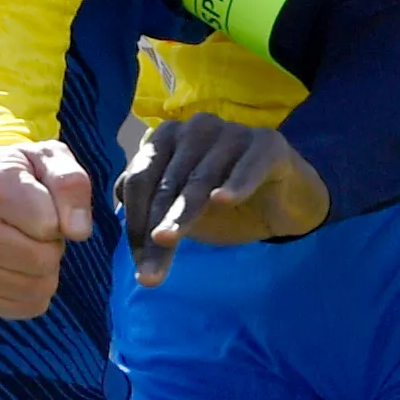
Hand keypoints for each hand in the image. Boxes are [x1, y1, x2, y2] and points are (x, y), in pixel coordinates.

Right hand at [0, 142, 98, 318]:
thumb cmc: (22, 178)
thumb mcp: (50, 160)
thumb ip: (71, 184)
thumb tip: (78, 231)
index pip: (48, 224)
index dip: (57, 215)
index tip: (41, 203)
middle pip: (43, 260)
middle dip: (52, 245)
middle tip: (35, 229)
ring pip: (38, 287)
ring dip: (45, 269)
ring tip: (25, 245)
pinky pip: (28, 307)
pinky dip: (35, 292)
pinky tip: (18, 267)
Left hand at [117, 116, 330, 286]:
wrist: (282, 201)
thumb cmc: (224, 202)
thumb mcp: (183, 212)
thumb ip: (152, 212)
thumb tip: (117, 217)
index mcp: (167, 139)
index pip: (140, 181)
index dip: (135, 223)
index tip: (138, 264)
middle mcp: (195, 128)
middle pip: (166, 183)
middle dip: (155, 229)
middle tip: (151, 272)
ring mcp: (232, 132)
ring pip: (200, 178)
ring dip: (183, 214)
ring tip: (168, 241)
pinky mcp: (267, 143)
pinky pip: (247, 165)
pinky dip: (236, 183)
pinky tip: (224, 200)